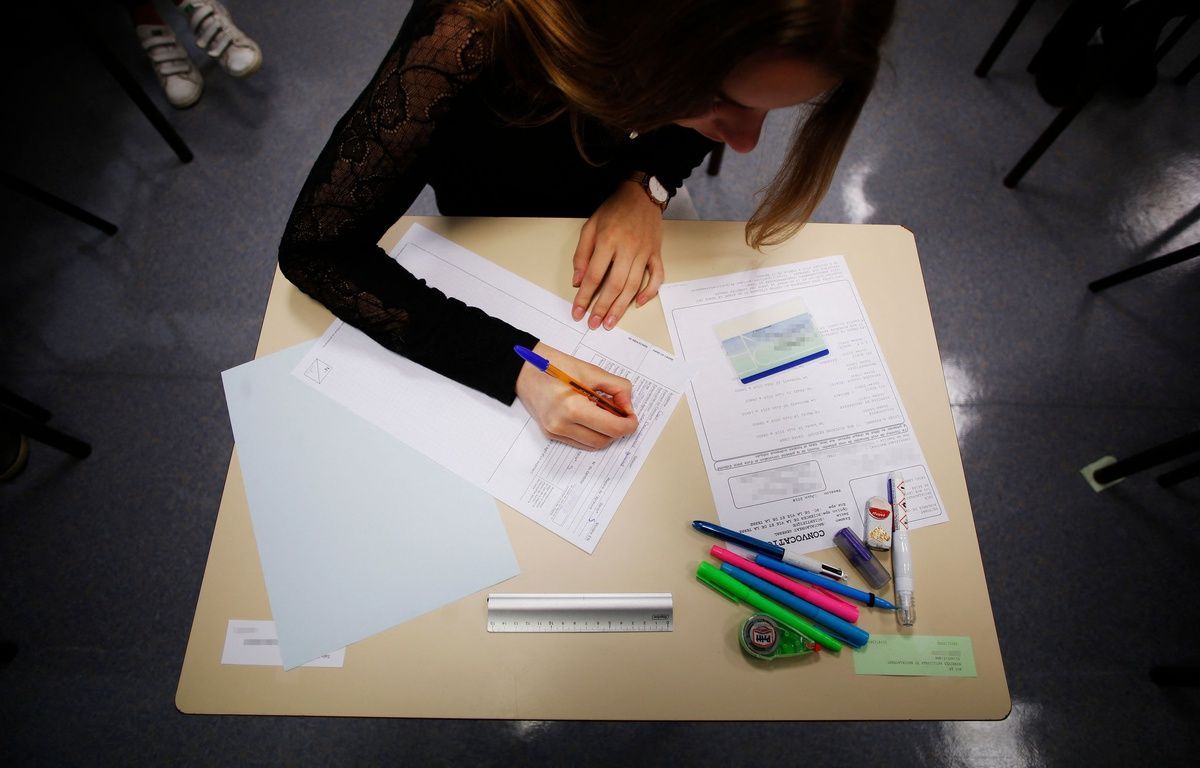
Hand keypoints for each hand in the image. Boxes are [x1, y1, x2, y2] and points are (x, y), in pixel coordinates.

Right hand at [515, 342, 637, 449]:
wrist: (524, 370)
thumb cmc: (555, 366)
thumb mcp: (591, 371)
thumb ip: (616, 388)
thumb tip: (628, 407)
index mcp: (572, 407)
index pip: (612, 428)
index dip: (628, 425)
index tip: (632, 416)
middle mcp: (561, 425)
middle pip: (604, 440)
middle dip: (618, 429)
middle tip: (620, 412)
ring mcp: (554, 432)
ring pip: (593, 444)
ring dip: (605, 432)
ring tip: (603, 412)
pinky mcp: (551, 434)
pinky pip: (580, 441)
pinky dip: (591, 433)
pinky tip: (590, 416)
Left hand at [571, 181, 663, 330]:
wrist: (642, 194)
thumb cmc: (614, 209)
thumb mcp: (590, 226)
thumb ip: (582, 254)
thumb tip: (578, 281)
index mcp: (608, 241)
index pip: (593, 276)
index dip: (584, 296)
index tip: (578, 312)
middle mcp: (627, 248)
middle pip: (614, 285)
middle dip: (602, 308)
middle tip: (593, 324)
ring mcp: (644, 252)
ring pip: (633, 285)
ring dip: (621, 307)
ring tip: (610, 321)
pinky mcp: (656, 253)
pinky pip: (656, 277)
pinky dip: (649, 292)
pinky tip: (639, 303)